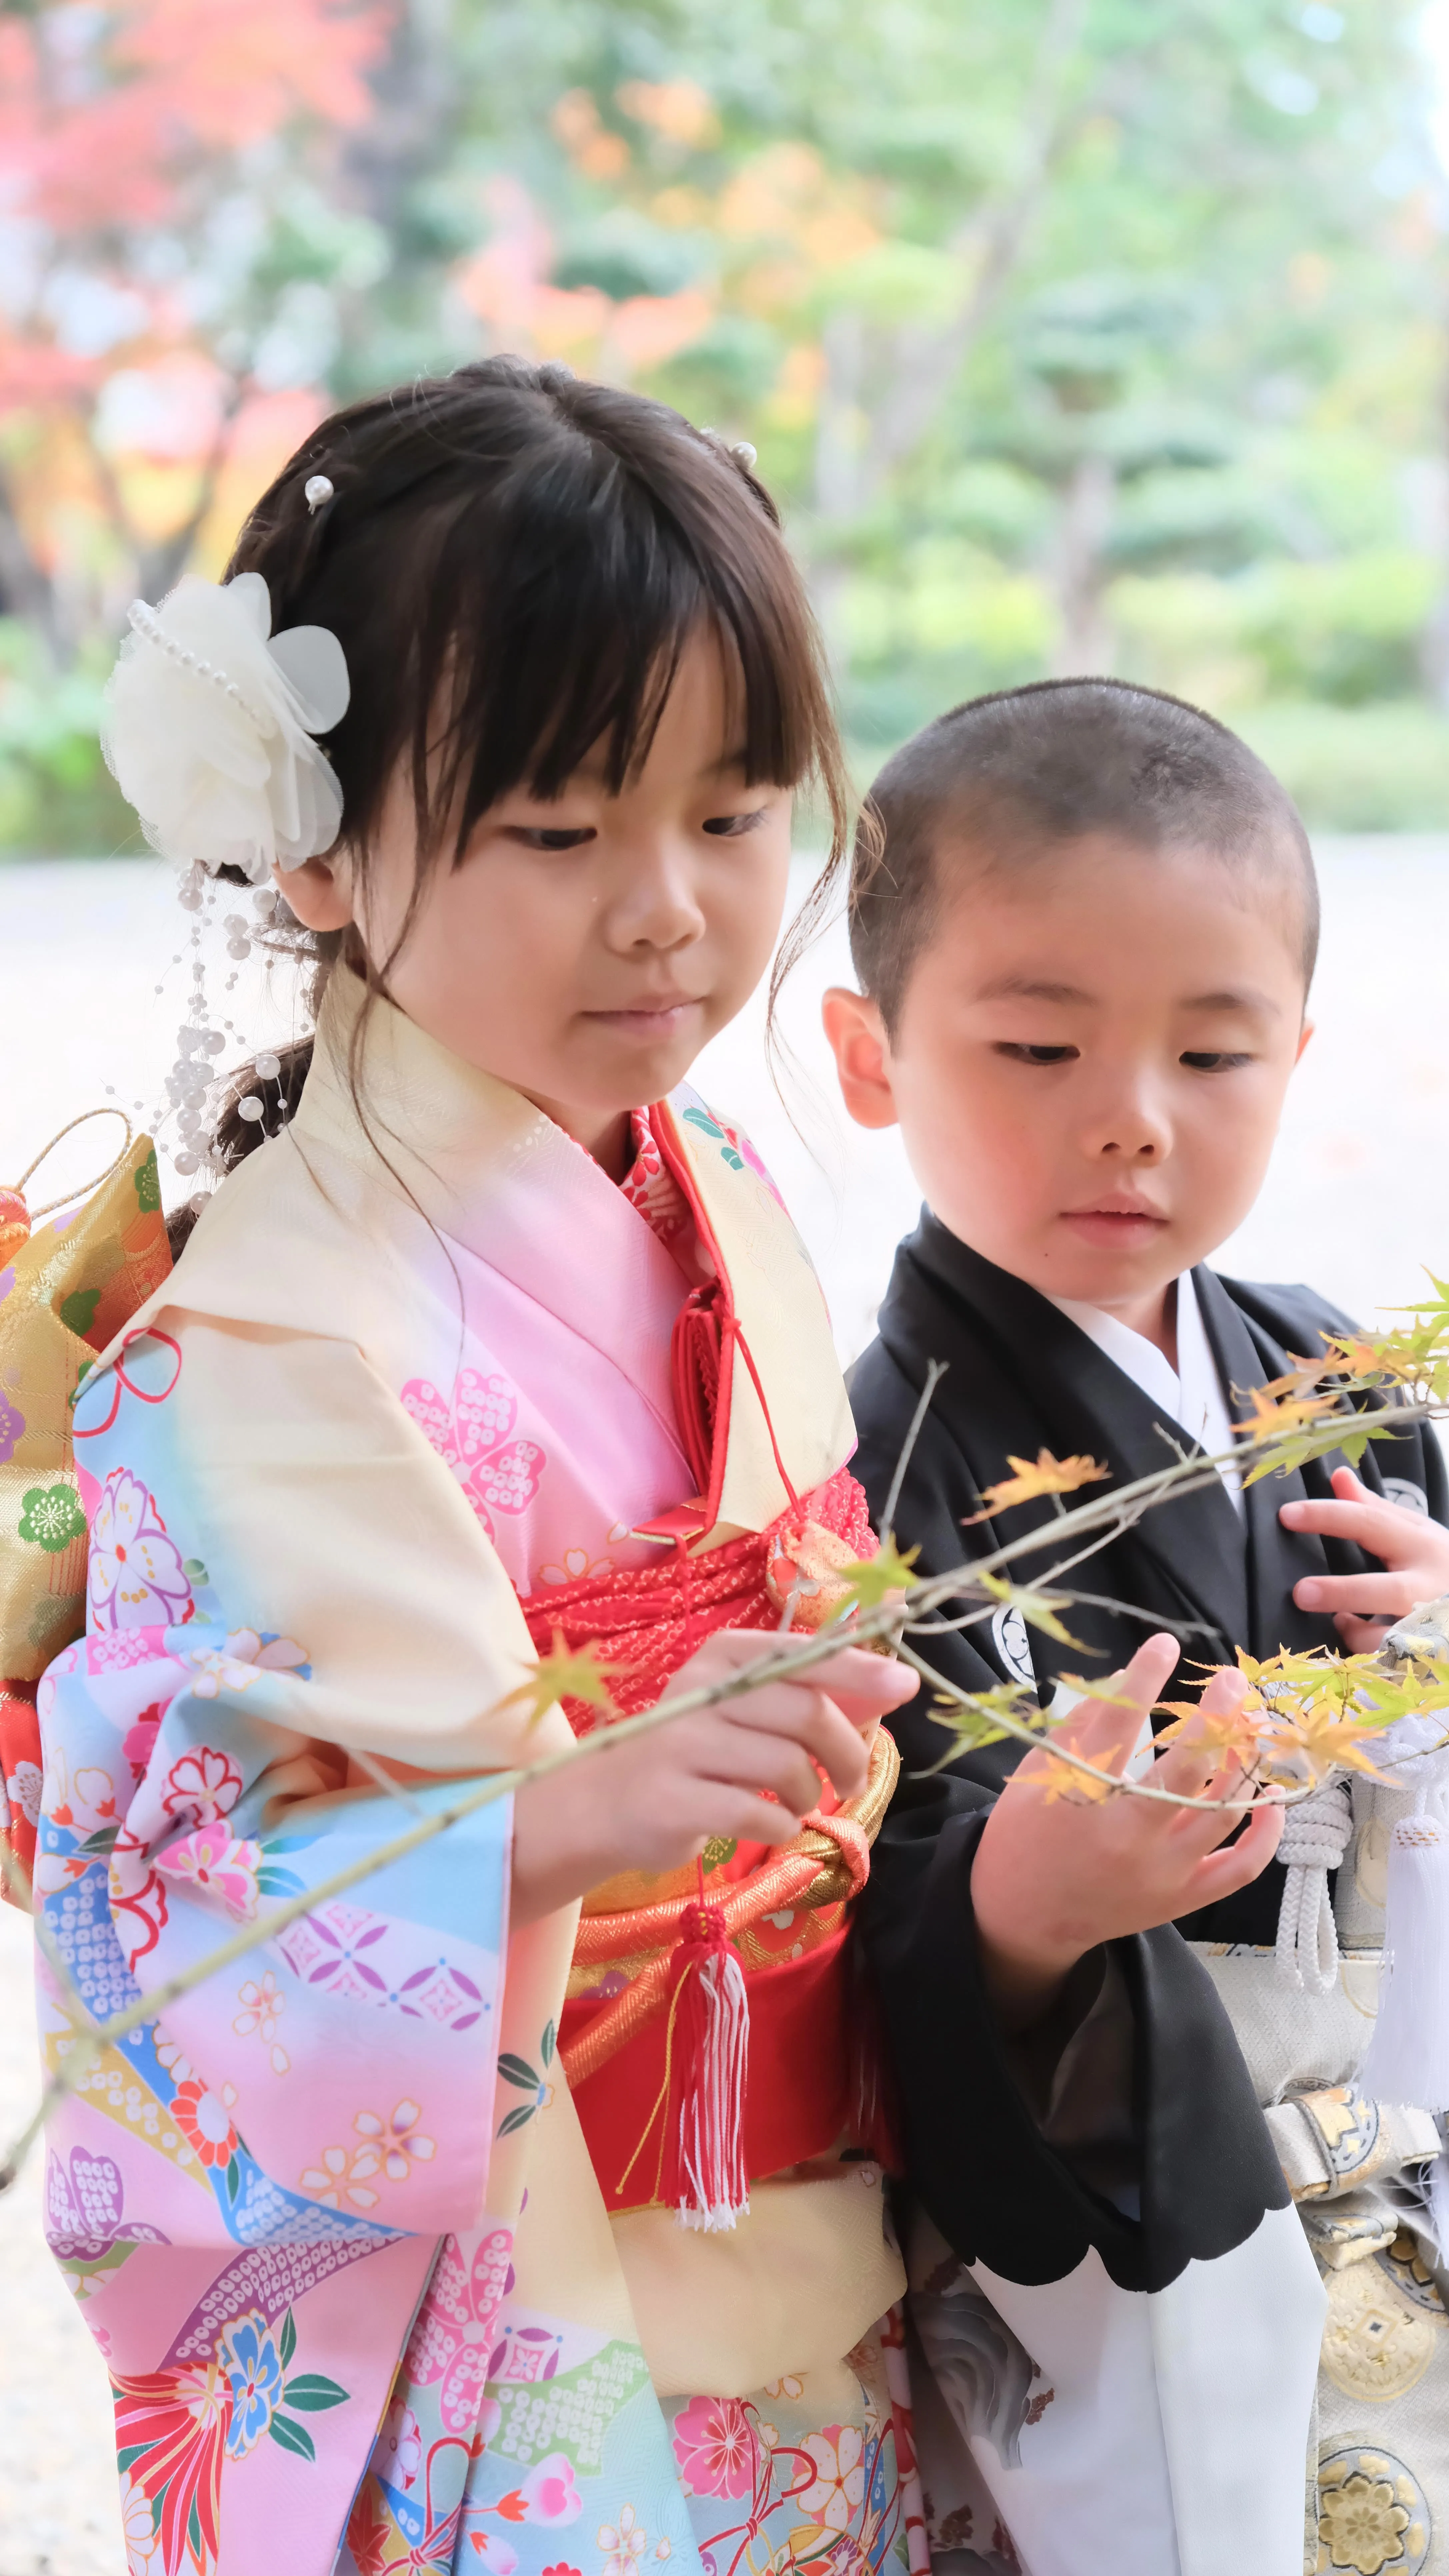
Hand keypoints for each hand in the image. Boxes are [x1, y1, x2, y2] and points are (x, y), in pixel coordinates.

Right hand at [510, 1630, 918, 1925]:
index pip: (805, 1654)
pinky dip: (778, 1826)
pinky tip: (765, 1824)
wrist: (605, 1803)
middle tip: (850, 1781)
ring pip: (787, 1765)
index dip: (860, 1669)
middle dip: (846, 1752)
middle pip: (804, 1711)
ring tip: (793, 1802)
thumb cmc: (694, 1752)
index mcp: (724, 1656)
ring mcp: (681, 1744)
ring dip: (808, 1794)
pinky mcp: (673, 1800)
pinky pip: (757, 1814)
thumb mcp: (747, 1710)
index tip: (906, 1685)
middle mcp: (700, 1690)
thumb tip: (894, 1684)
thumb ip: (813, 1694)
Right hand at [970, 1633, 1282, 2030]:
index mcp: (1080, 1799)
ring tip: (1252, 1727)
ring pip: (1224, 1813)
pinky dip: (1265, 1833)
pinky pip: (1240, 1868)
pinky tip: (1270, 1798)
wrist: (1023, 1917)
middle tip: (1231, 1681)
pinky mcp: (1181, 1899)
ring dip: (1246, 1764)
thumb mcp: (1036, 1773)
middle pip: (1189, 1768)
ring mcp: (1161, 1871)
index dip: (1144, 1678)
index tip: (1163, 1645)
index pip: (1119, 1724)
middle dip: (1216, 1716)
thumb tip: (1128, 1680)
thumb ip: (1080, 1727)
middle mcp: (1127, 1836)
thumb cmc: (1024, 1834)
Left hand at [1280, 1465, 1448, 1650]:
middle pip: (1388, 1591)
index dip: (1327, 1517)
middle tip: (1300, 1593)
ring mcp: (1432, 1624)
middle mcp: (1430, 1585)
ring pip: (1394, 1637)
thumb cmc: (1441, 1566)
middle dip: (1343, 1592)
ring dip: (1359, 1634)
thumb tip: (1338, 1476)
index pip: (1370, 1523)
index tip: (1287, 1514)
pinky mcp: (1430, 1653)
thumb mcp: (1416, 1532)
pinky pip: (1394, 1662)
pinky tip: (1361, 1644)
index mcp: (1423, 1545)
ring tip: (1340, 1621)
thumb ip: (1375, 1510)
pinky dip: (1371, 1655)